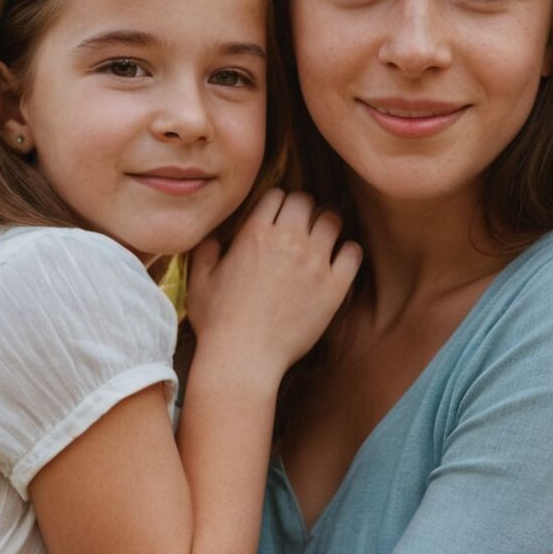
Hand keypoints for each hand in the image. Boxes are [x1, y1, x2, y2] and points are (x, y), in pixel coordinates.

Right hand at [186, 190, 361, 372]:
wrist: (244, 358)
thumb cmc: (217, 322)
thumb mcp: (200, 281)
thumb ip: (206, 251)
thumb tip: (215, 238)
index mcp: (255, 233)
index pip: (277, 195)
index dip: (277, 203)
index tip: (277, 216)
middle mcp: (288, 241)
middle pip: (305, 201)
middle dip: (302, 209)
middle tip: (300, 225)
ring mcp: (315, 262)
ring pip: (332, 220)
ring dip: (326, 225)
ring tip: (321, 239)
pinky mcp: (334, 287)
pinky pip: (353, 252)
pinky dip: (348, 252)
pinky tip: (340, 260)